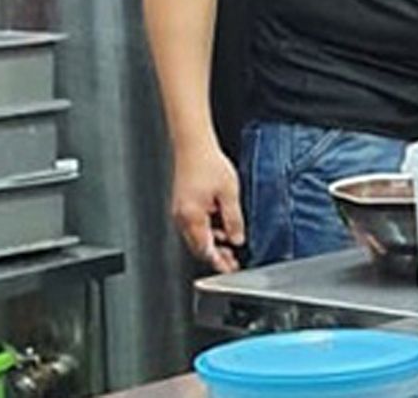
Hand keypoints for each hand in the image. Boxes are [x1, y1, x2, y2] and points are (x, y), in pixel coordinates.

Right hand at [171, 139, 244, 272]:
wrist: (193, 146)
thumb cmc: (208, 164)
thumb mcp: (229, 193)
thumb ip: (233, 219)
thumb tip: (237, 239)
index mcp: (192, 217)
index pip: (205, 249)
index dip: (218, 262)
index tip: (230, 269)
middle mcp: (182, 217)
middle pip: (198, 247)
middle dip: (216, 257)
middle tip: (233, 262)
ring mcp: (180, 212)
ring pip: (196, 237)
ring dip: (212, 244)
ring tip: (230, 248)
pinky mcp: (182, 206)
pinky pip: (194, 226)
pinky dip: (207, 232)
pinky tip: (220, 229)